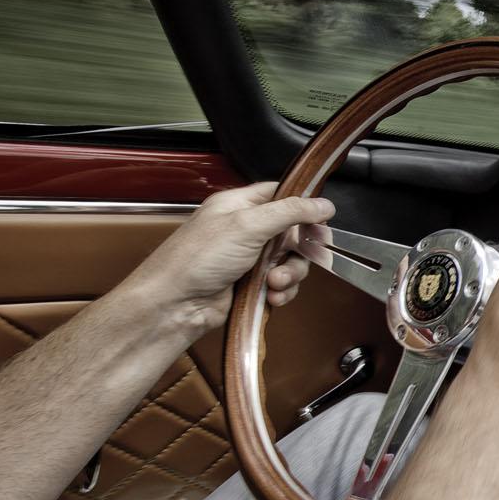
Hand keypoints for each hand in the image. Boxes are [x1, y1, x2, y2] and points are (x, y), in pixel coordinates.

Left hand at [126, 182, 335, 340]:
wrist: (175, 305)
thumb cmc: (196, 260)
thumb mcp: (247, 225)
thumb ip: (290, 212)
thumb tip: (323, 204)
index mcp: (239, 205)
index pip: (281, 194)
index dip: (303, 205)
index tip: (321, 219)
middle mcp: (245, 229)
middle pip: (293, 232)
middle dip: (299, 249)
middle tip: (300, 256)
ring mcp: (248, 258)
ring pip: (290, 261)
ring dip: (290, 274)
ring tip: (275, 283)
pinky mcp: (251, 284)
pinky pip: (282, 284)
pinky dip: (282, 292)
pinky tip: (272, 296)